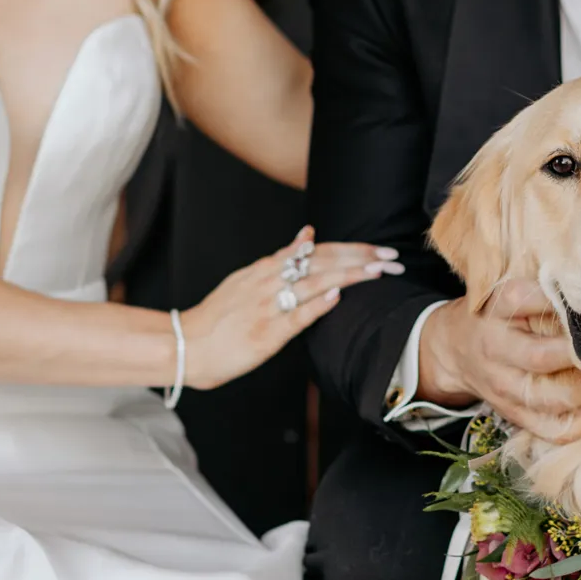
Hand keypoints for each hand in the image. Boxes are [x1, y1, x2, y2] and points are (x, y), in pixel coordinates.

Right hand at [182, 226, 400, 390]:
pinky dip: (316, 305)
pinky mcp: (266, 334)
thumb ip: (279, 259)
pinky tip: (337, 296)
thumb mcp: (246, 278)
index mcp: (266, 269)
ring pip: (312, 283)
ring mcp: (268, 307)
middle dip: (361, 258)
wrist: (187, 345)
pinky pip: (294, 316)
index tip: (381, 250)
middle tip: (393, 258)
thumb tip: (308, 234)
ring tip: (377, 271)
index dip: (352, 249)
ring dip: (348, 275)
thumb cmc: (219, 317)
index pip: (317, 252)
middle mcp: (268, 282)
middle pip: (321, 262)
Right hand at [417, 280, 580, 443]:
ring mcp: (500, 384)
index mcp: (497, 308)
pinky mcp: (510, 412)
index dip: (566, 306)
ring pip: (547, 398)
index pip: (529, 300)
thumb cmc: (498, 315)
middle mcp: (495, 347)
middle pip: (541, 357)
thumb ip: (547, 294)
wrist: (454, 348)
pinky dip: (578, 424)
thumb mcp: (512, 293)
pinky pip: (548, 427)